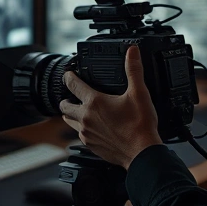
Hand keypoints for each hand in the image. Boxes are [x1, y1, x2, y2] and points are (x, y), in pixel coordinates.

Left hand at [60, 46, 162, 168]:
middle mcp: (86, 118)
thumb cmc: (140, 125)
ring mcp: (86, 133)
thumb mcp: (139, 93)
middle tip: (71, 95)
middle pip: (65, 106)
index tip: (68, 74)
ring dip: (71, 114)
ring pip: (69, 121)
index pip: (73, 85)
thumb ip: (133, 70)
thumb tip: (132, 52)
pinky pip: (79, 135)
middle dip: (66, 99)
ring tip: (78, 111)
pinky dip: (82, 129)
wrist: (141, 153)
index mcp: (95, 102)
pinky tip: (91, 128)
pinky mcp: (90, 145)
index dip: (69, 77)